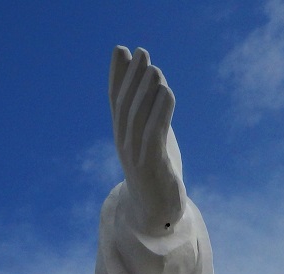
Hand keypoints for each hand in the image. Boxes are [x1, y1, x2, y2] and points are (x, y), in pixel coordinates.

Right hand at [109, 46, 186, 233]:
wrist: (156, 214)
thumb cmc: (156, 174)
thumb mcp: (153, 141)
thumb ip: (152, 117)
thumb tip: (156, 90)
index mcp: (122, 136)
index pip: (115, 100)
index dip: (118, 74)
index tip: (122, 49)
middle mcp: (124, 143)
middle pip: (126, 104)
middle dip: (133, 77)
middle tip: (142, 52)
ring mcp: (136, 155)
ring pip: (138, 117)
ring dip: (146, 91)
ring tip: (155, 69)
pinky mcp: (152, 166)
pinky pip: (154, 134)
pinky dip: (160, 112)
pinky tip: (167, 93)